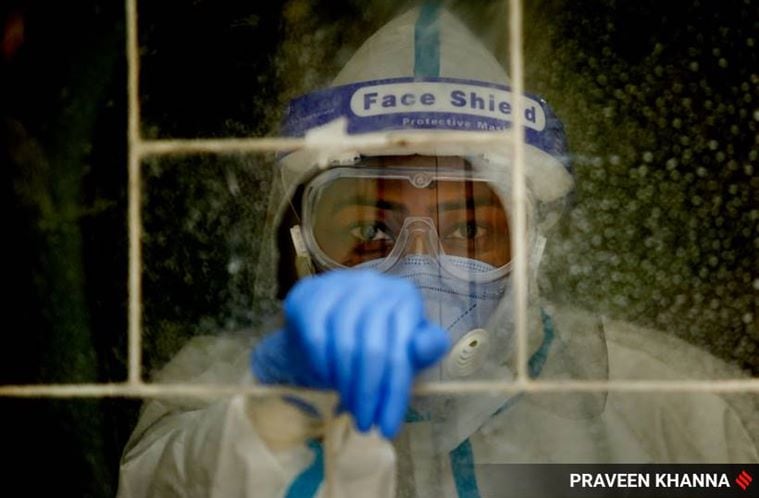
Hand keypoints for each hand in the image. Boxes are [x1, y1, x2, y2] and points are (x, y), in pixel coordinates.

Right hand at [251, 269, 449, 437]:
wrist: (327, 327)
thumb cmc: (374, 340)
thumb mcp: (403, 348)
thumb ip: (423, 348)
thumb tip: (431, 344)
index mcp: (405, 297)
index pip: (402, 349)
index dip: (395, 392)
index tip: (387, 429)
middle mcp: (375, 283)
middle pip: (372, 349)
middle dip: (368, 394)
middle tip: (364, 425)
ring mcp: (340, 284)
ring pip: (344, 345)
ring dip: (345, 384)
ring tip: (347, 406)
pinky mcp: (310, 293)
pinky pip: (316, 337)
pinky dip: (322, 366)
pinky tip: (327, 380)